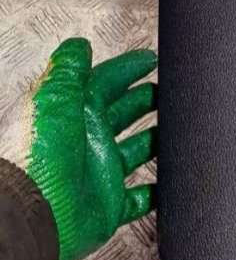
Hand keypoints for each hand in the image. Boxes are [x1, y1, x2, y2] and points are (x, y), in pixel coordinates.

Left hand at [27, 38, 156, 259]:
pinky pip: (139, 199)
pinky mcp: (109, 205)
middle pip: (122, 112)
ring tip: (175, 129)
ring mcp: (100, 173)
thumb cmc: (38, 158)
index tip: (149, 60)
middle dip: (144, 99)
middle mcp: (87, 140)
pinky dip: (156, 192)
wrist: (36, 214)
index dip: (128, 69)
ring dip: (155, 139)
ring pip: (135, 150)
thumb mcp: (51, 97)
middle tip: (167, 90)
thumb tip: (79, 44)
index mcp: (74, 112)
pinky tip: (168, 183)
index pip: (105, 82)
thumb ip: (69, 68)